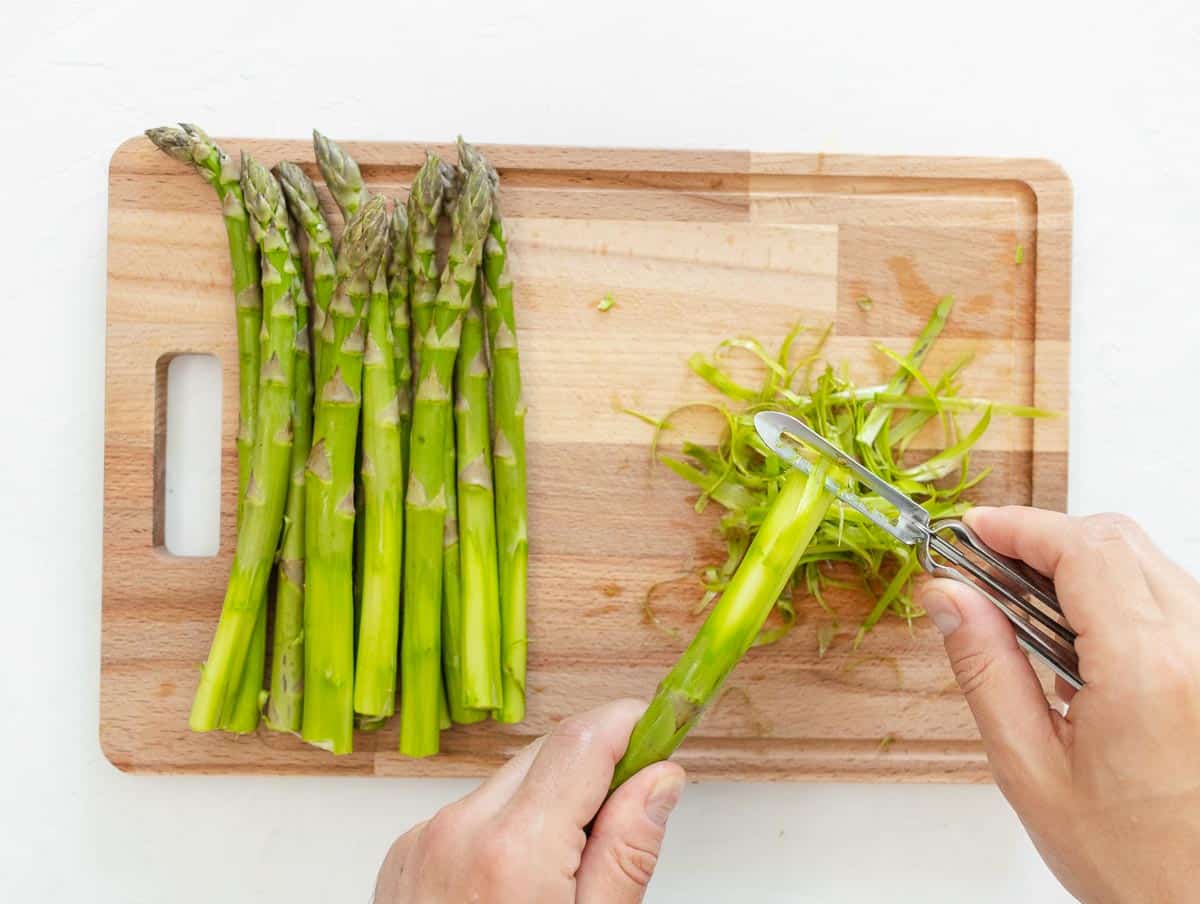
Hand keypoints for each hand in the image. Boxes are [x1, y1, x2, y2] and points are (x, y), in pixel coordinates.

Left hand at [373, 699, 685, 902]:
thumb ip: (627, 851)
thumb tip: (662, 779)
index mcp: (512, 852)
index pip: (583, 740)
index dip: (629, 724)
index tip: (661, 729)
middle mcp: (457, 831)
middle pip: (546, 755)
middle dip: (594, 771)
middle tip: (627, 819)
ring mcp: (422, 842)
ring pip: (509, 783)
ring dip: (547, 804)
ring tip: (562, 877)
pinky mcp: (404, 856)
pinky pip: (470, 814)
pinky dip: (503, 829)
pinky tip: (514, 886)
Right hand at [918, 507, 1199, 903]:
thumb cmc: (1136, 862)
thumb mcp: (1031, 769)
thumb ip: (985, 669)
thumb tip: (948, 597)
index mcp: (1149, 672)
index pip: (1084, 549)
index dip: (1020, 526)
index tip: (975, 531)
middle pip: (1118, 541)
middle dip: (1046, 540)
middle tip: (988, 569)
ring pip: (1149, 562)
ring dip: (1084, 568)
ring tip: (1031, 619)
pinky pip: (1173, 599)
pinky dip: (1120, 597)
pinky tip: (1083, 646)